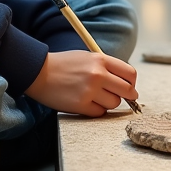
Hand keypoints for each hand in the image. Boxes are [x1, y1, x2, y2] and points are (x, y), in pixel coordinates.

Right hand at [24, 50, 138, 116]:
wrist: (38, 72)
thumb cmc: (63, 65)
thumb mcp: (87, 57)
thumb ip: (106, 67)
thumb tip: (125, 83)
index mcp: (101, 60)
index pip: (130, 73)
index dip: (132, 82)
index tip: (129, 87)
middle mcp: (98, 74)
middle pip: (127, 90)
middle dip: (127, 96)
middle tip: (122, 97)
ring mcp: (90, 90)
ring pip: (114, 103)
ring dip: (108, 103)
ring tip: (96, 97)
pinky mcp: (81, 105)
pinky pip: (100, 113)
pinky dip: (96, 110)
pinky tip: (87, 103)